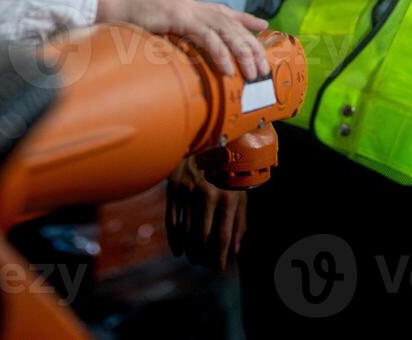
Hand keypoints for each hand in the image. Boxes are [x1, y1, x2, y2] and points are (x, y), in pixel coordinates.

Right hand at [95, 0, 268, 80]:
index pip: (224, 12)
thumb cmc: (131, 19)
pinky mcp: (179, 18)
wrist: (111, 5)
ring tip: (253, 73)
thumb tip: (182, 53)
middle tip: (263, 67)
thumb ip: (174, 35)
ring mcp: (187, 10)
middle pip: (232, 25)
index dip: (245, 18)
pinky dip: (220, 53)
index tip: (263, 25)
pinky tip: (227, 68)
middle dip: (251, 46)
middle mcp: (194, 7)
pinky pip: (206, 37)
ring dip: (242, 53)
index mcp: (190, 8)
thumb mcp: (159, 27)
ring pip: (225, 31)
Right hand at [166, 155, 246, 271]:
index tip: (217, 269)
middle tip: (202, 264)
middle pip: (202, 238)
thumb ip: (239, 223)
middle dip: (202, 256)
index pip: (222, 237)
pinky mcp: (174, 188)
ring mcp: (189, 191)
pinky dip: (174, 239)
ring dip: (188, 250)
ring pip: (186, 232)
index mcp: (228, 198)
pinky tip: (178, 249)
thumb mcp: (239, 195)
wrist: (207, 143)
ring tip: (192, 258)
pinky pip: (172, 221)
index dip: (219, 258)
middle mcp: (208, 195)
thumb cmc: (227, 174)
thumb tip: (235, 252)